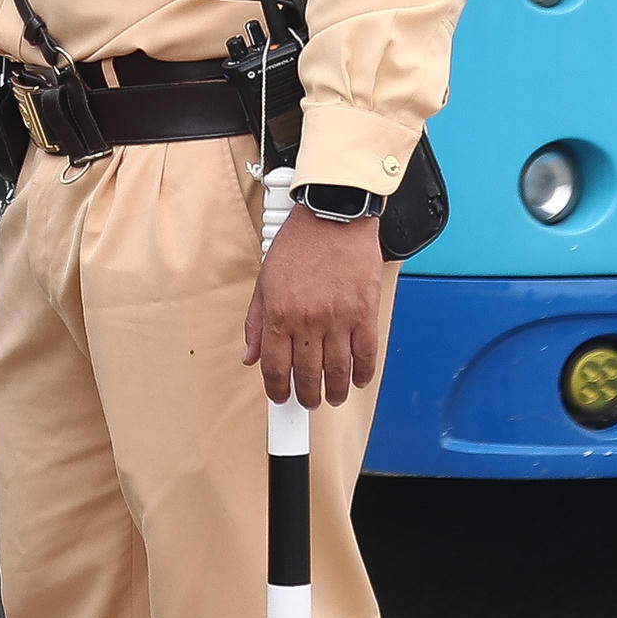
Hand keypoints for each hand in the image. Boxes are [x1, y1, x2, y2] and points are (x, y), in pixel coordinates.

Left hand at [244, 206, 382, 408]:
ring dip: (334, 391)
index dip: (277, 390)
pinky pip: (367, 352)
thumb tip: (249, 356)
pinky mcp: (365, 312)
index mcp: (279, 315)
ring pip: (338, 370)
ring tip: (332, 397)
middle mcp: (308, 321)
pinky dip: (363, 372)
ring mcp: (339, 319)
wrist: (333, 216)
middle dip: (307, 395)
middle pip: (308, 374)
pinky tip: (358, 380)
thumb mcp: (264, 282)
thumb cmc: (298, 244)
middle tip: (308, 401)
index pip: (275, 367)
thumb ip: (256, 323)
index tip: (280, 398)